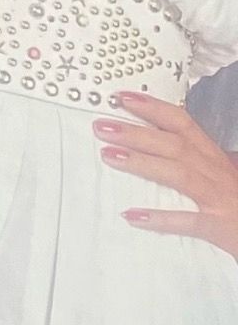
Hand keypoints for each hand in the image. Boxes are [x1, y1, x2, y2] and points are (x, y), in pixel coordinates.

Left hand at [99, 91, 237, 256]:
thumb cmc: (237, 204)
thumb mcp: (218, 176)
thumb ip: (191, 163)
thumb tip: (149, 148)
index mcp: (213, 159)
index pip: (182, 124)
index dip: (152, 108)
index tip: (120, 98)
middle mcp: (217, 174)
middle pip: (175, 145)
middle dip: (137, 133)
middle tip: (101, 126)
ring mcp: (219, 200)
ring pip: (179, 175)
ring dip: (143, 163)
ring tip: (108, 155)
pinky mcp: (220, 227)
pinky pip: (189, 221)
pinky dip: (162, 218)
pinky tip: (132, 215)